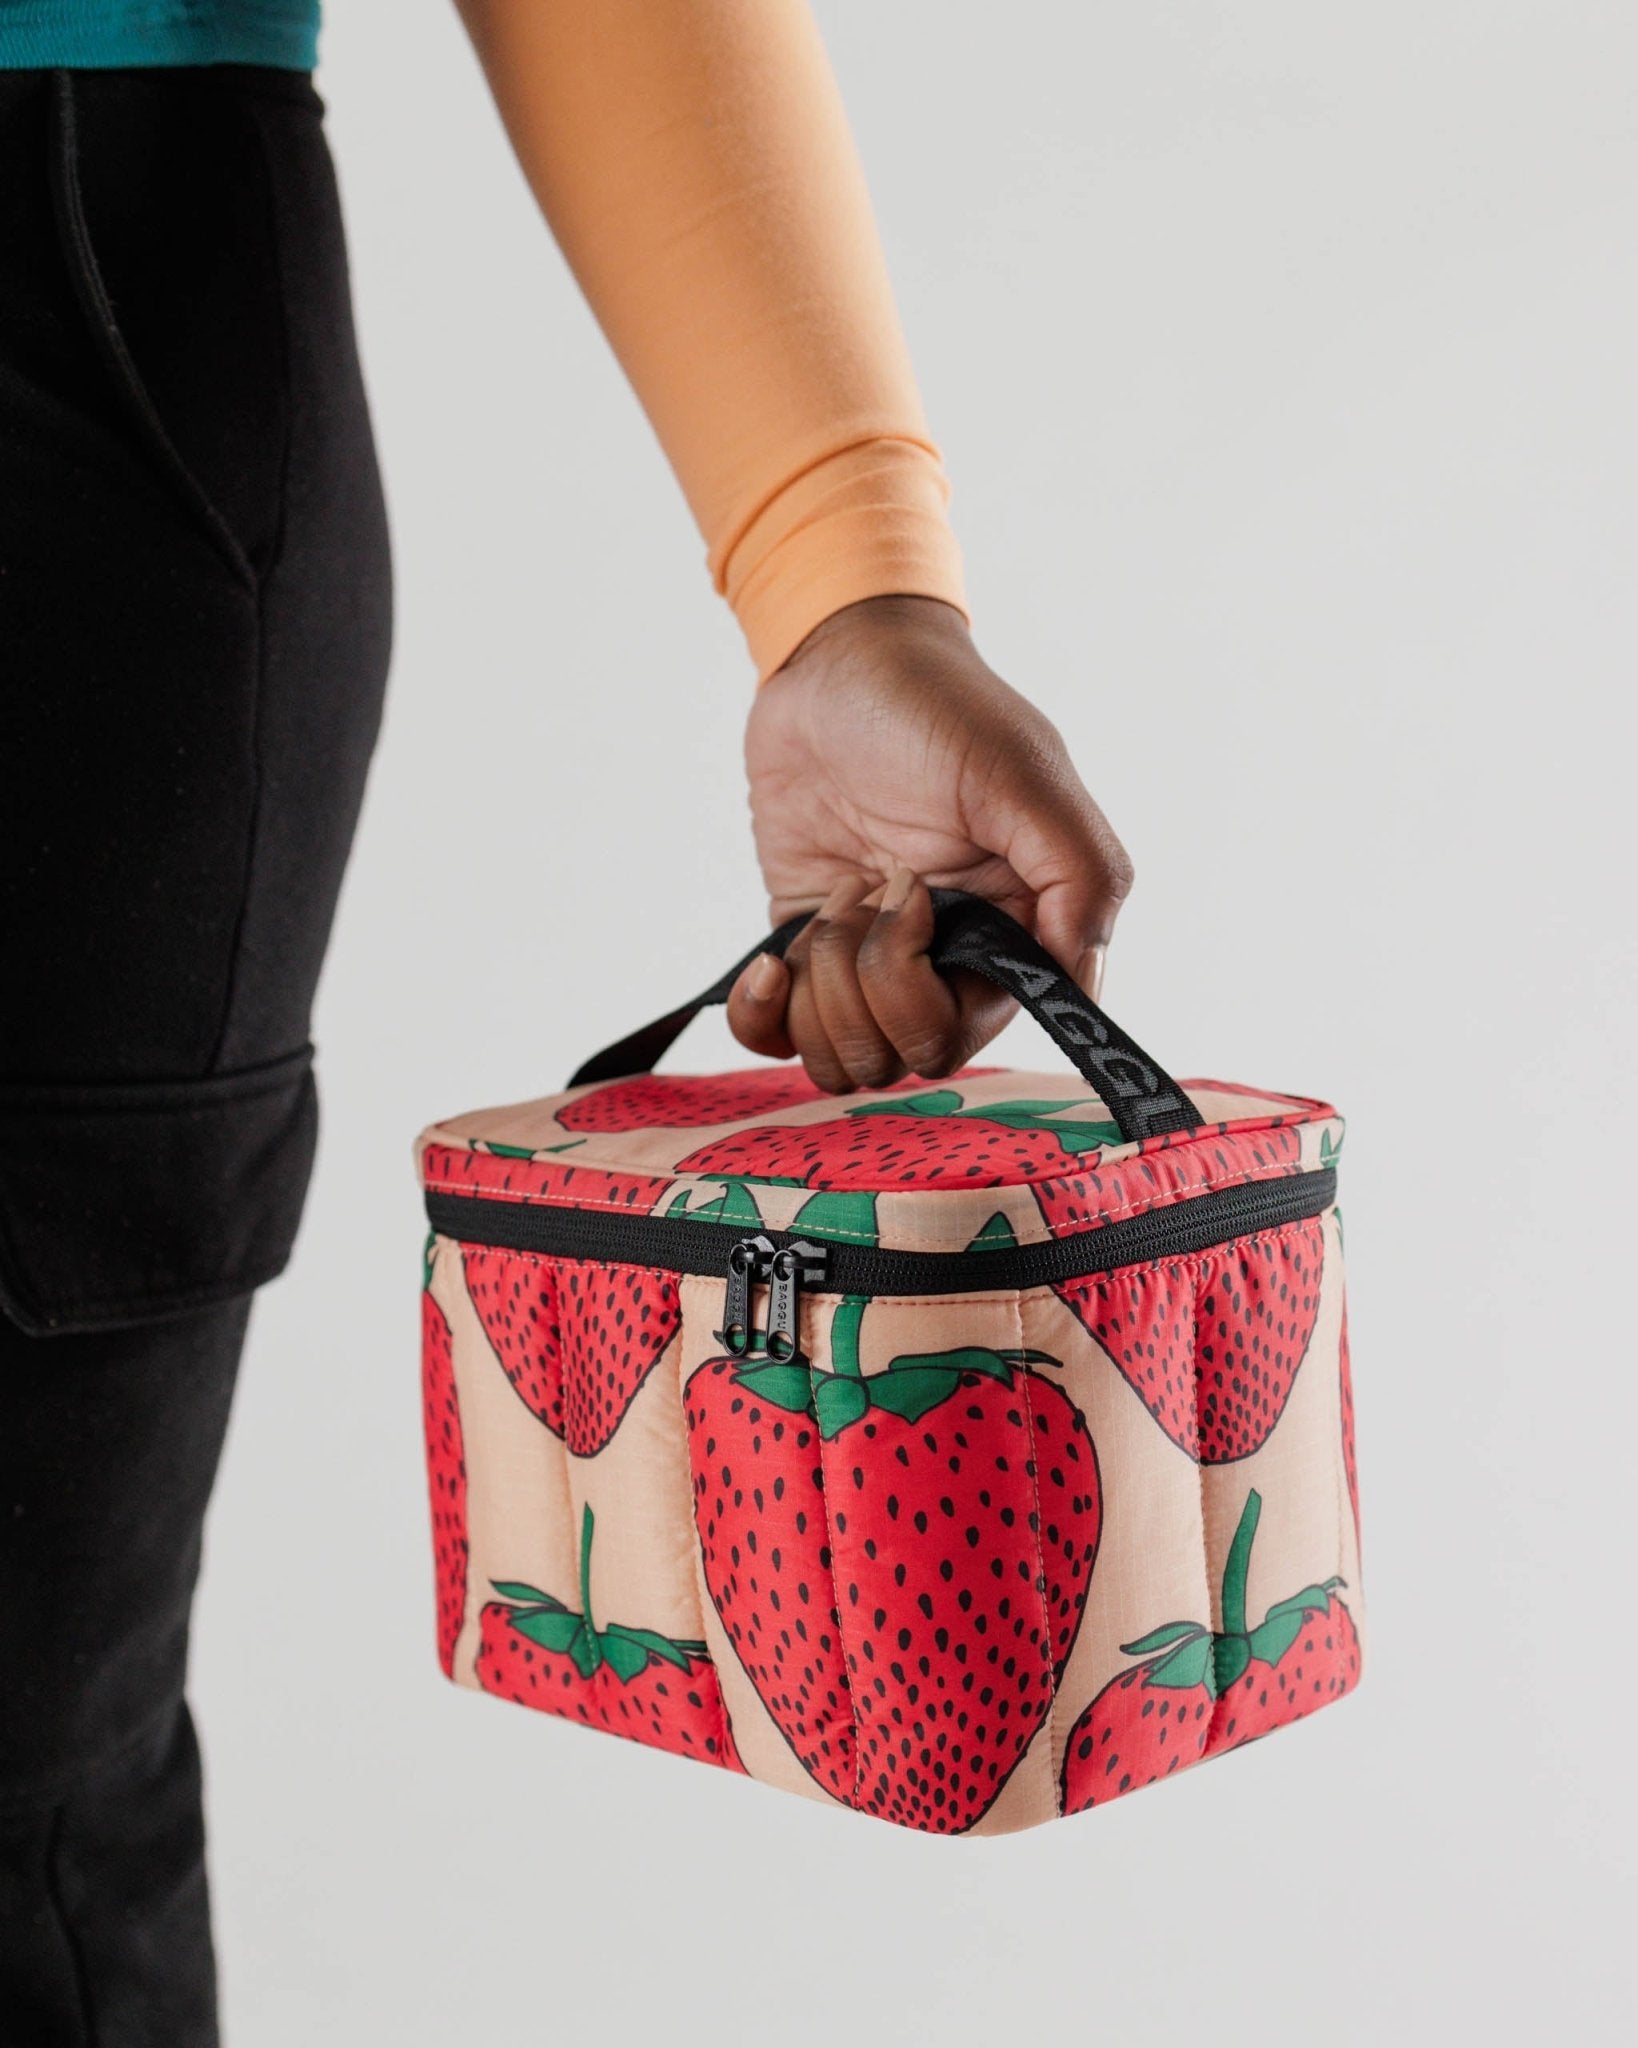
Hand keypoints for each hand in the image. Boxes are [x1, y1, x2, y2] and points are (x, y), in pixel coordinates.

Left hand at [729, 595, 1133, 1090]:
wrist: (833, 666)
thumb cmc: (936, 706)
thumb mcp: (1020, 769)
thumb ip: (1078, 869)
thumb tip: (1078, 964)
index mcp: (1017, 932)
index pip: (982, 1033)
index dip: (933, 995)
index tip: (917, 901)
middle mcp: (951, 963)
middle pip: (909, 1053)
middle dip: (870, 982)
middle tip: (868, 887)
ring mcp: (874, 965)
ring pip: (846, 1058)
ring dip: (821, 984)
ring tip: (836, 893)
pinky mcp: (807, 956)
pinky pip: (778, 1042)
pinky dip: (764, 1017)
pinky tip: (770, 960)